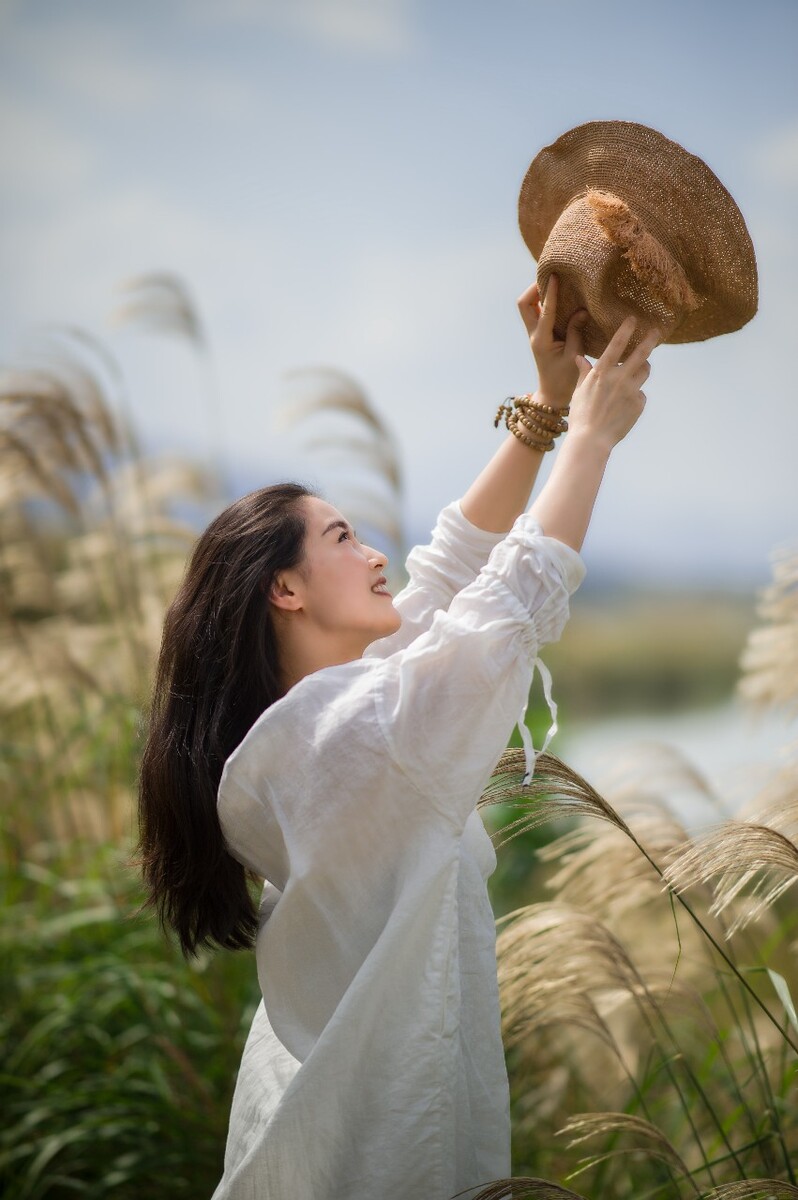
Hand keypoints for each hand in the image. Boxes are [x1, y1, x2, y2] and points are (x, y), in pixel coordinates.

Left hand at [517, 275, 586, 410]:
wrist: (552, 394)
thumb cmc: (565, 379)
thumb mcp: (574, 356)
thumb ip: (576, 332)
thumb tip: (581, 310)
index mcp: (541, 340)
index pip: (544, 311)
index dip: (549, 292)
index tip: (554, 276)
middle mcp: (534, 335)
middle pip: (523, 304)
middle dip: (533, 288)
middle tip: (550, 278)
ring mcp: (535, 334)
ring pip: (527, 307)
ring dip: (537, 293)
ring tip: (554, 282)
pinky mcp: (540, 334)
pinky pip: (537, 312)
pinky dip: (544, 301)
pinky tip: (559, 295)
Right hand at [569, 317, 658, 450]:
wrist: (591, 440)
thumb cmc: (580, 415)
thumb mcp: (579, 391)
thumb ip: (584, 372)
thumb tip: (580, 358)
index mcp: (602, 372)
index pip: (617, 344)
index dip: (627, 329)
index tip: (634, 319)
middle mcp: (619, 378)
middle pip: (641, 353)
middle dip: (650, 340)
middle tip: (656, 332)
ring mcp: (631, 391)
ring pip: (644, 372)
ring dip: (642, 368)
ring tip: (638, 370)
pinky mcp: (639, 404)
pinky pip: (641, 394)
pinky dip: (635, 396)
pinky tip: (624, 406)